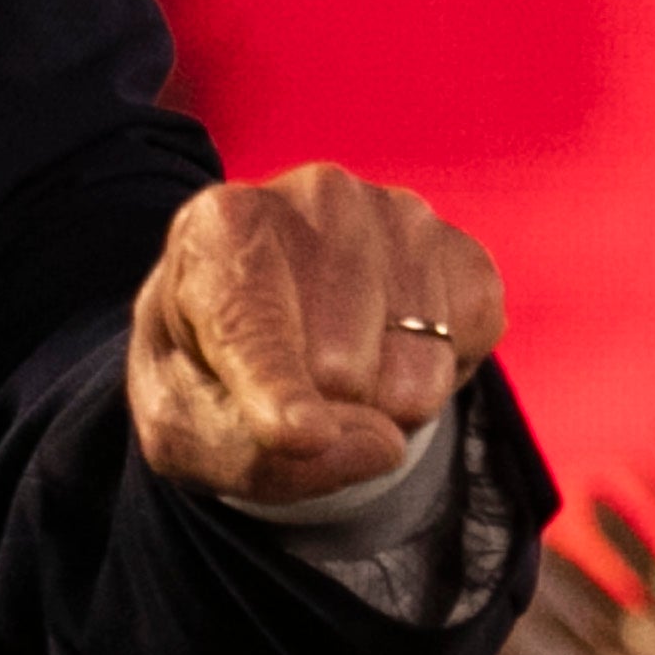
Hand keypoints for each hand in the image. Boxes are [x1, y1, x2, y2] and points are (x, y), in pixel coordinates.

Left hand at [129, 164, 503, 507]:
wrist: (270, 321)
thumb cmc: (211, 371)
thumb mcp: (189, 429)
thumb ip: (260, 456)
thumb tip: (384, 446)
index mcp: (221, 229)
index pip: (253, 325)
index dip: (277, 388)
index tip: (299, 433)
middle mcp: (317, 198)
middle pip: (340, 372)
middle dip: (324, 413)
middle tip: (293, 385)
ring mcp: (399, 217)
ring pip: (413, 378)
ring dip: (380, 406)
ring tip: (341, 365)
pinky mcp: (463, 253)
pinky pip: (465, 356)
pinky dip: (435, 381)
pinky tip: (392, 345)